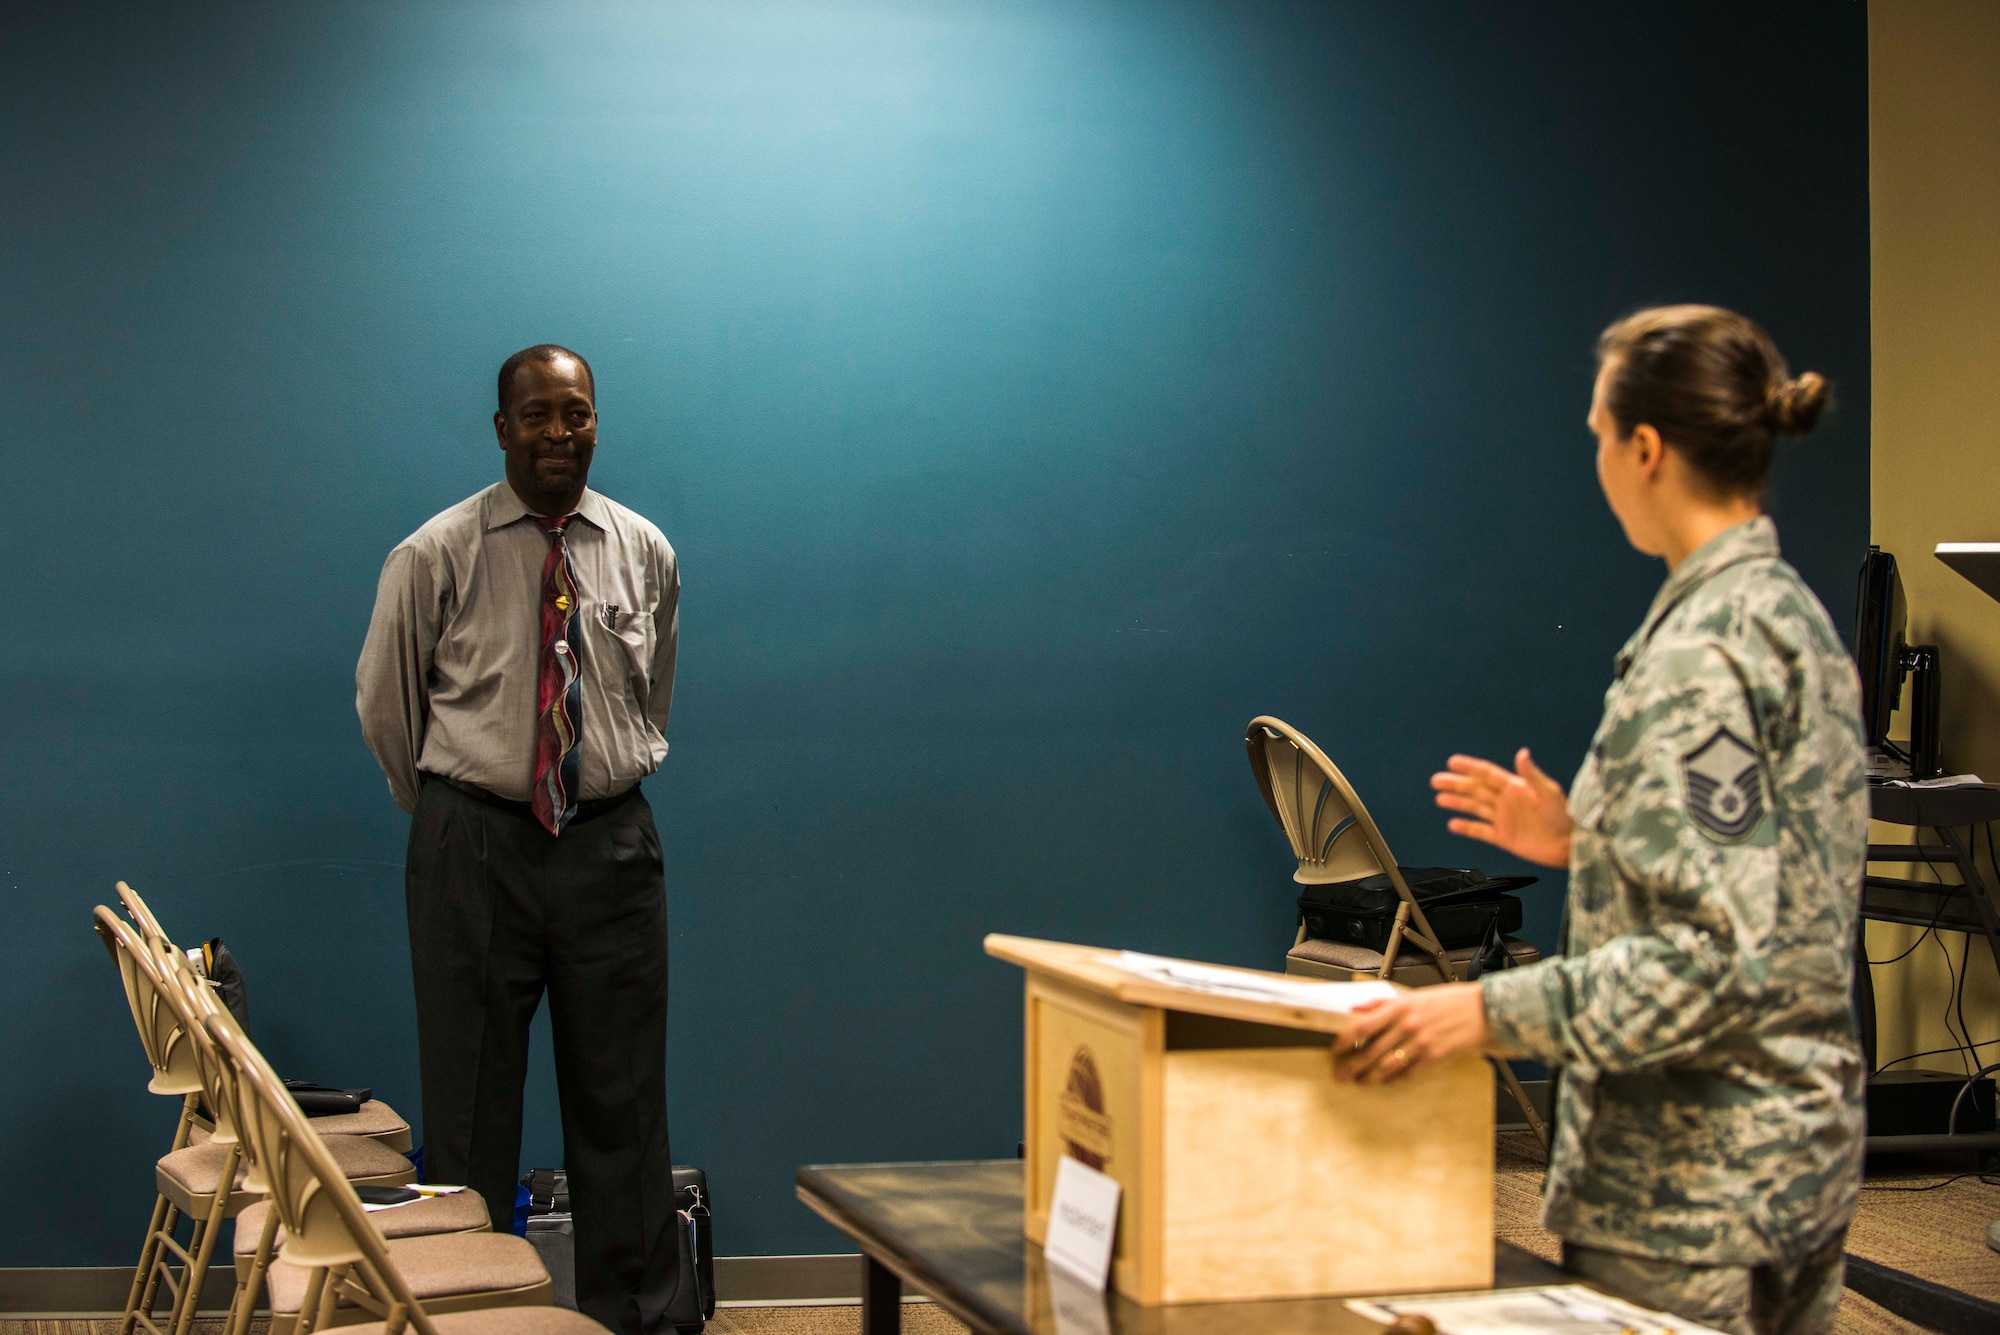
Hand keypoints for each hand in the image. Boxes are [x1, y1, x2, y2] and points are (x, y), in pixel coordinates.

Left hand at [1330, 983, 1489, 1084]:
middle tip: (1339, 1074)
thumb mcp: (1412, 995)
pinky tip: (1384, 1082)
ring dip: (1370, 1076)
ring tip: (1359, 1081)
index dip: (1345, 1040)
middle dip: (1352, 1065)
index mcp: (1399, 1007)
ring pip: (1387, 1066)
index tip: (1336, 1048)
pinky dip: (1394, 1079)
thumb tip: (1356, 1009)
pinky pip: (1408, 1073)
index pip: (1363, 1026)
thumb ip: (1382, 1003)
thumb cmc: (1447, 1001)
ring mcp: (1421, 1043)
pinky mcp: (1435, 1057)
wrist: (1480, 1010)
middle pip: (1371, 1050)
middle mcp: (1408, 1025)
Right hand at [1430, 748, 1572, 867]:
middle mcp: (1506, 801)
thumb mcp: (1549, 792)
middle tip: (1437, 781)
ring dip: (1457, 802)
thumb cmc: (1565, 816)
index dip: (1470, 767)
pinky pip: (1480, 831)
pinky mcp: (1504, 837)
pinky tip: (1453, 824)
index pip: (1487, 774)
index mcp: (1516, 787)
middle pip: (1476, 789)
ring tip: (1440, 798)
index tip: (1452, 762)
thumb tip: (1522, 752)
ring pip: (1475, 808)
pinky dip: (1467, 828)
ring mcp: (1504, 819)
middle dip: (1456, 784)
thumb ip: (1532, 774)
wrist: (1571, 845)